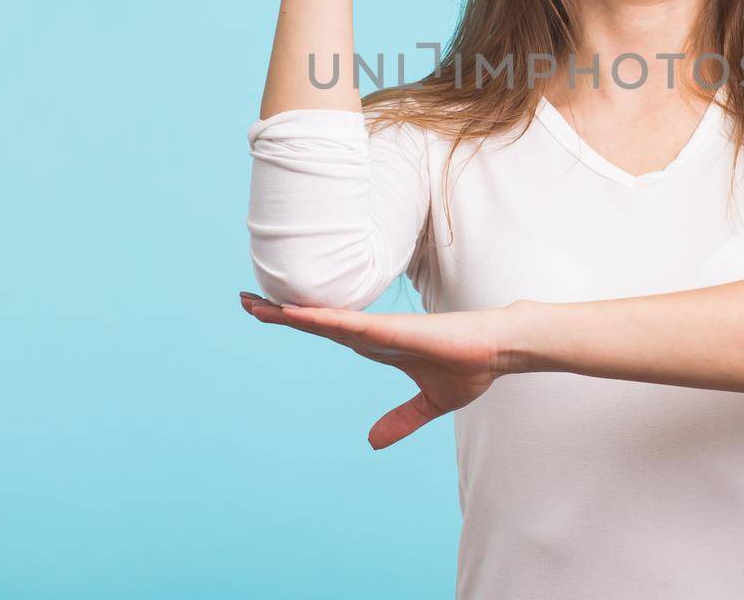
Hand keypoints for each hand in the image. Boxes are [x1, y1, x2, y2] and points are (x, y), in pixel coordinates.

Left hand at [239, 291, 518, 449]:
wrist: (498, 350)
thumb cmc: (469, 366)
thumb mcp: (429, 404)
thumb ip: (401, 420)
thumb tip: (372, 442)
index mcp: (376, 344)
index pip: (325, 329)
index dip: (295, 320)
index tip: (264, 312)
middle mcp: (373, 333)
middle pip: (316, 319)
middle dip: (279, 311)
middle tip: (244, 301)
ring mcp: (382, 330)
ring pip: (326, 319)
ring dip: (291, 312)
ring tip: (257, 304)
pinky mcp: (395, 330)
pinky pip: (352, 324)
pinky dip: (323, 318)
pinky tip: (298, 314)